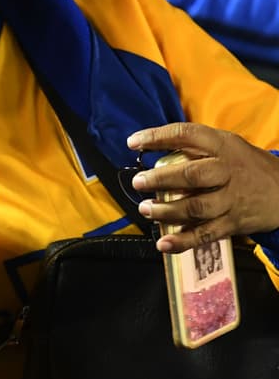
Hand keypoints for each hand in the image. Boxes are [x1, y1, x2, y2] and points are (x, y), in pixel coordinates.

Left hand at [128, 122, 278, 251]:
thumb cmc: (245, 165)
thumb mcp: (226, 145)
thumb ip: (195, 146)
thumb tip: (151, 148)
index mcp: (222, 147)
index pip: (187, 135)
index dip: (157, 136)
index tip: (133, 142)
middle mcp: (226, 172)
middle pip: (191, 175)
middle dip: (161, 179)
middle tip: (139, 182)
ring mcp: (231, 199)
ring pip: (196, 207)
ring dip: (167, 210)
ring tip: (146, 209)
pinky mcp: (233, 223)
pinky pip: (206, 234)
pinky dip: (183, 241)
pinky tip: (164, 243)